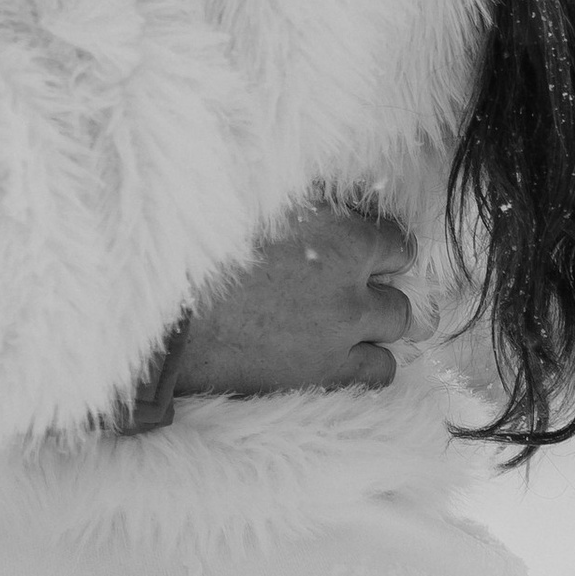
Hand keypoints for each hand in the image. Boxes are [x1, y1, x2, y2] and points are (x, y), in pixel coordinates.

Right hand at [172, 201, 415, 396]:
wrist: (174, 318)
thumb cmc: (212, 250)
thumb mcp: (268, 204)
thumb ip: (313, 202)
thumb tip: (337, 198)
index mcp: (344, 240)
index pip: (399, 244)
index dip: (383, 246)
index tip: (365, 249)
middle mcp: (352, 292)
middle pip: (400, 297)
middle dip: (383, 291)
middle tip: (355, 289)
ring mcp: (341, 340)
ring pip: (395, 337)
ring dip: (377, 329)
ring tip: (348, 324)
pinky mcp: (323, 377)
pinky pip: (377, 375)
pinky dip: (367, 362)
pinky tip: (344, 353)